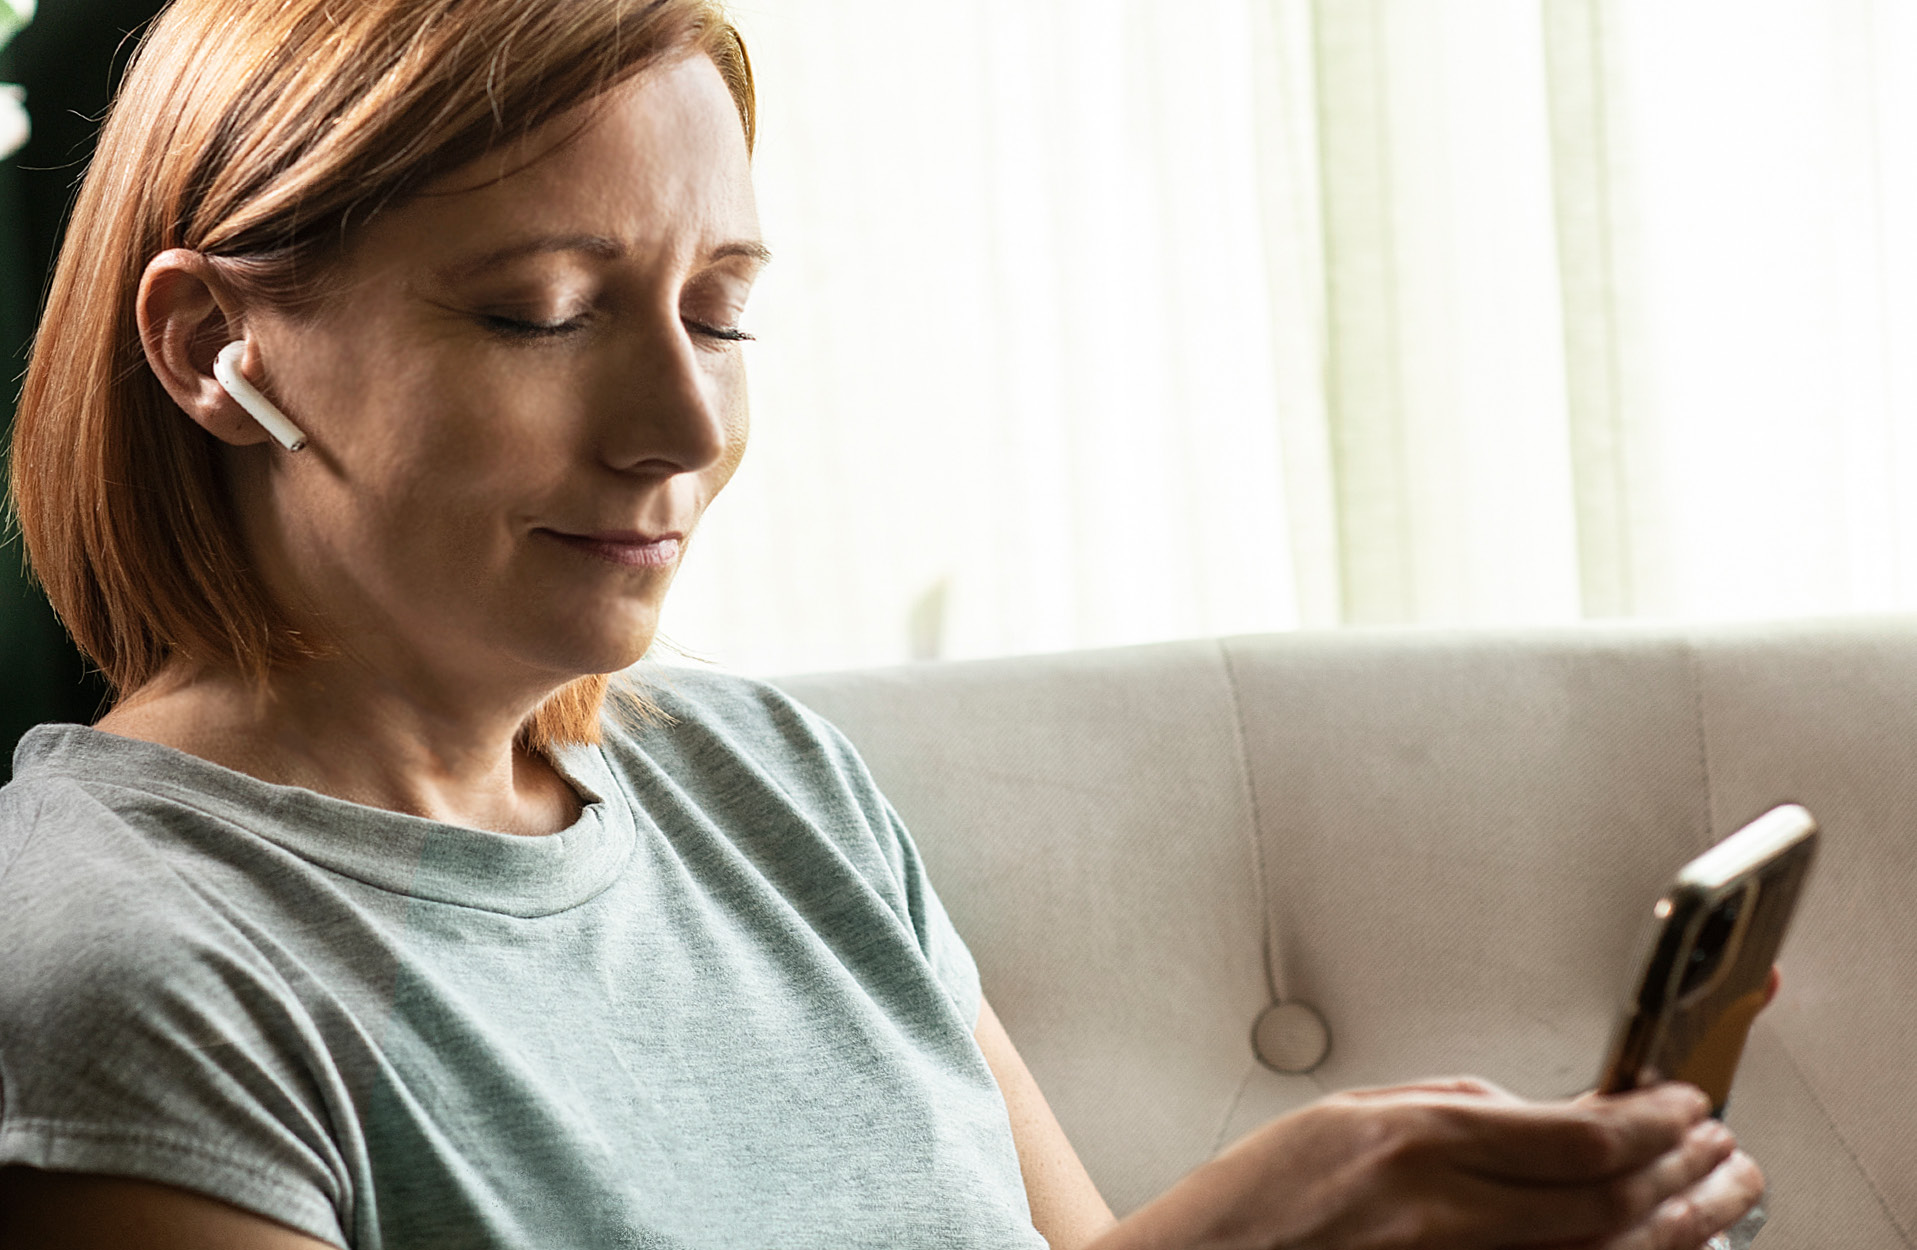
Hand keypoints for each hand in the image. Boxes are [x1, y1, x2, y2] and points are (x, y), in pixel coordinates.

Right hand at [1093, 1078, 1763, 1249]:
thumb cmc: (1252, 1204)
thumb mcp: (1344, 1114)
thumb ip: (1447, 1107)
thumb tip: (1535, 1111)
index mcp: (1414, 1142)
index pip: (1576, 1133)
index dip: (1653, 1119)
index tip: (1685, 1103)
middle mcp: (1444, 1215)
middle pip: (1610, 1201)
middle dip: (1687, 1173)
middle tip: (1724, 1151)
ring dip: (1680, 1227)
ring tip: (1721, 1199)